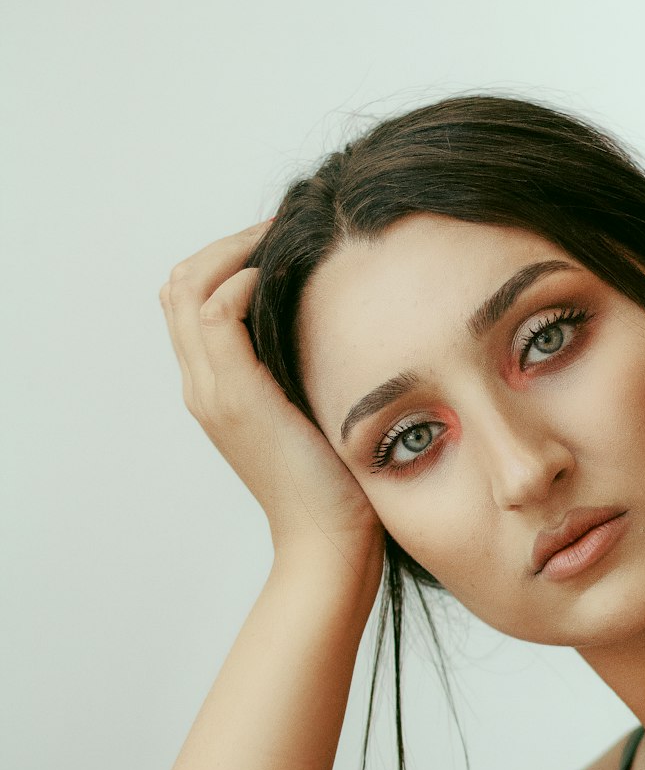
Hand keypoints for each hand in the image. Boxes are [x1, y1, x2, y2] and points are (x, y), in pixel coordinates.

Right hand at [159, 222, 383, 584]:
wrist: (329, 541)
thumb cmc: (338, 483)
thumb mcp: (317, 409)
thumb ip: (306, 368)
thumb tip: (335, 315)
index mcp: (216, 388)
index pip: (192, 298)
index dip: (228, 258)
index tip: (280, 242)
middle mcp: (203, 386)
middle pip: (180, 283)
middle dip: (227, 244)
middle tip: (279, 228)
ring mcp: (212, 391)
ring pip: (189, 287)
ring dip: (234, 250)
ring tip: (281, 240)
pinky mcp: (235, 397)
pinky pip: (217, 312)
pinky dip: (245, 280)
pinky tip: (285, 280)